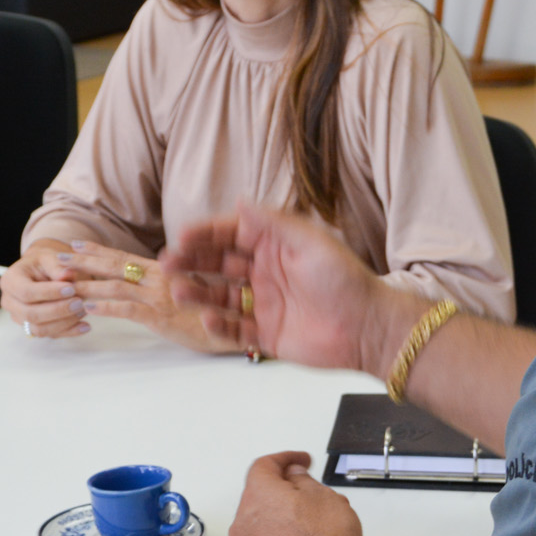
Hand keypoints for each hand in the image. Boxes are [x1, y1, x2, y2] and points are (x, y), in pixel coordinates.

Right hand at [0, 237, 91, 338]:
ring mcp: (20, 318)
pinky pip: (50, 335)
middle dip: (58, 310)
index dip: (49, 293)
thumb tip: (68, 275)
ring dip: (64, 322)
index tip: (71, 288)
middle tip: (80, 302)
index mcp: (10, 280)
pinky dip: (69, 332)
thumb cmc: (46, 263)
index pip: (26, 292)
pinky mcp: (32, 328)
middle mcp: (10, 302)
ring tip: (84, 310)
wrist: (45, 271)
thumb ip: (58, 266)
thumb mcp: (51, 257)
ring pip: (40, 329)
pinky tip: (85, 325)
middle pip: (31, 314)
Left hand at [59, 241, 243, 353]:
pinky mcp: (161, 317)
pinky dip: (103, 307)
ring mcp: (160, 296)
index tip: (78, 246)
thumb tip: (157, 283)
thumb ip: (175, 285)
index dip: (100, 251)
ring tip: (63, 281)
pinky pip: (126, 309)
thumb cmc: (221, 314)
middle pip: (116, 265)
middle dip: (86, 260)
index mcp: (168, 270)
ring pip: (115, 285)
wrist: (243, 327)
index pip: (127, 258)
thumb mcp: (195, 294)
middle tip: (59, 256)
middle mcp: (162, 278)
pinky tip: (85, 308)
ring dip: (87, 283)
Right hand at [161, 203, 413, 377]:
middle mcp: (265, 273)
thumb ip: (273, 223)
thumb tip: (240, 200)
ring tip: (179, 291)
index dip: (205, 235)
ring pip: (221, 297)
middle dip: (192, 262)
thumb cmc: (344, 279)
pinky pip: (235, 330)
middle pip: (219, 264)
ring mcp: (264, 304)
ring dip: (198, 292)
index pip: (231, 235)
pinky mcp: (267, 334)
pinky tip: (208, 318)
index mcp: (275, 246)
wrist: (368, 328)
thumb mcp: (310, 242)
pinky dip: (218, 325)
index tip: (181, 237)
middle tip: (167, 264)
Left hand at [230, 451, 364, 535]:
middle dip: (281, 492)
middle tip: (307, 496)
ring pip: (258, 526)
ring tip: (307, 529)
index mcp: (259, 495)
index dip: (285, 459)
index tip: (302, 462)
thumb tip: (293, 476)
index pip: (264, 466)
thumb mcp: (326, 499)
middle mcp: (242, 521)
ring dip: (277, 521)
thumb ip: (304, 482)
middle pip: (258, 497)